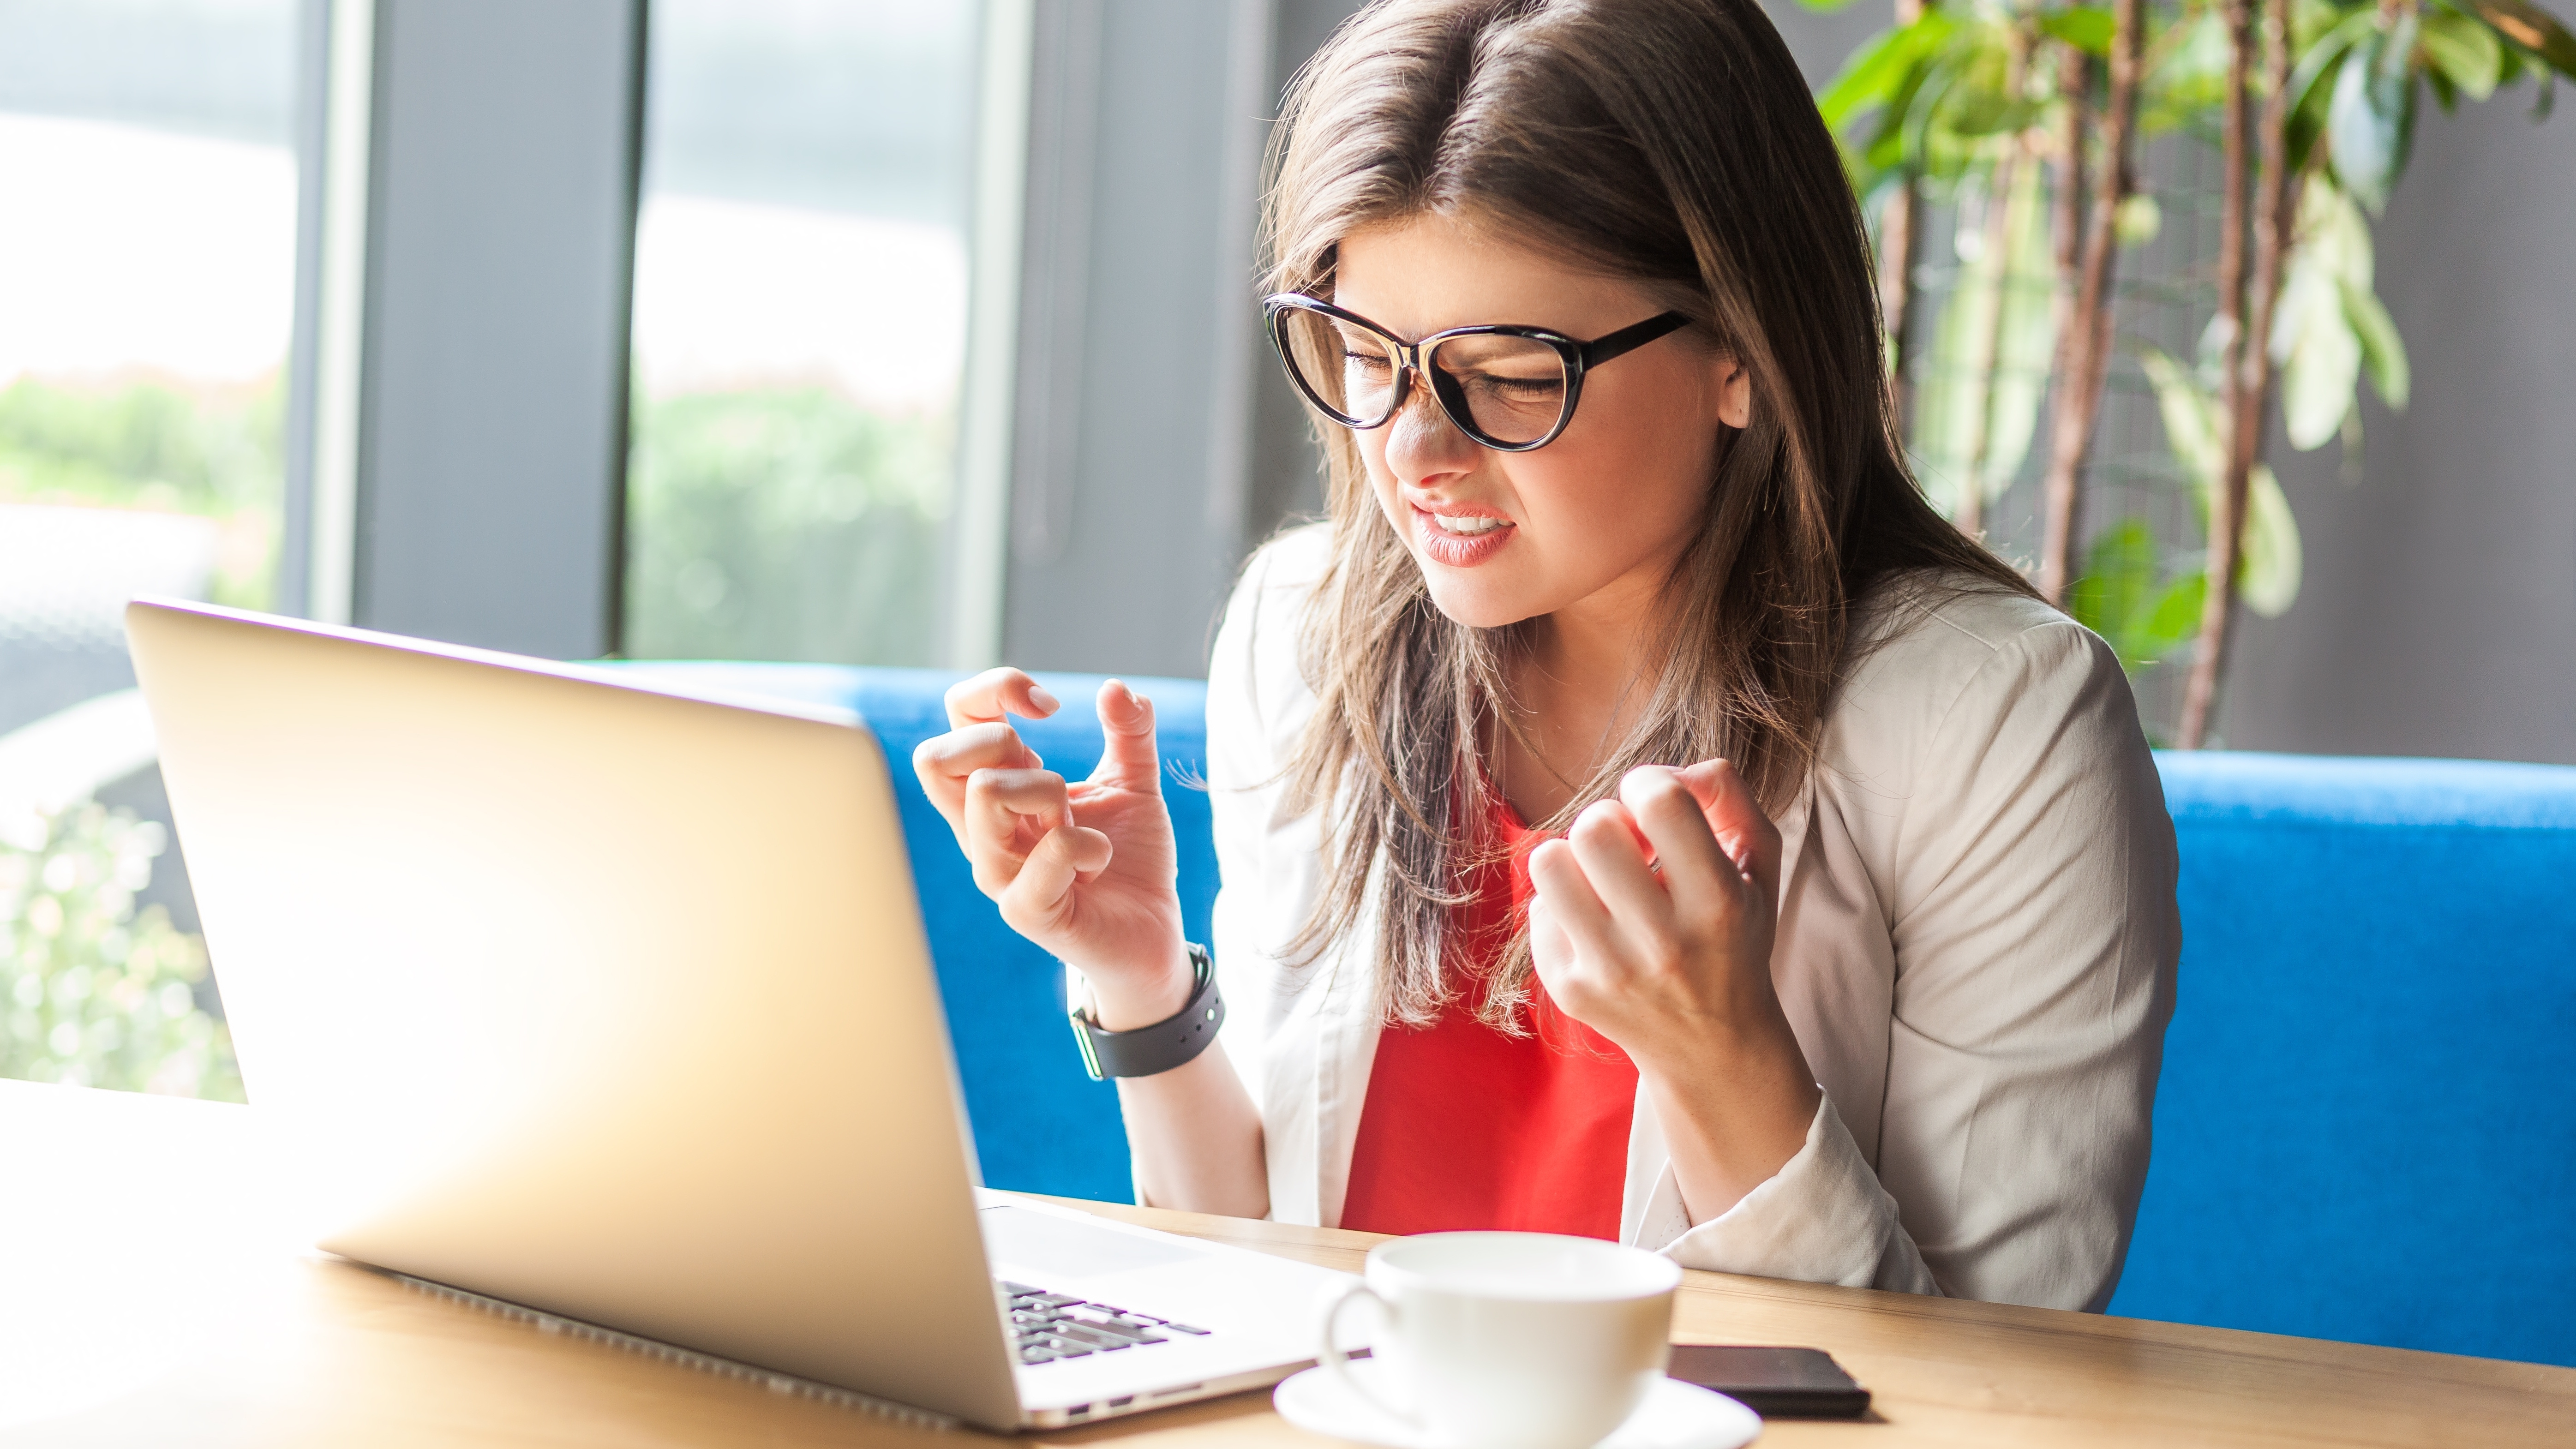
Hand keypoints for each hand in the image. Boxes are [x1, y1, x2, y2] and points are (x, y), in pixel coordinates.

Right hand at [912, 669, 1190, 1028]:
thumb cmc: (1129, 859)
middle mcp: (982, 830)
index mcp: (998, 791)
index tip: (1048, 704)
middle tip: (1051, 772)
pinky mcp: (1025, 911)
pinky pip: (1043, 855)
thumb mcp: (1135, 781)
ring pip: (985, 795)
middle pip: (936, 759)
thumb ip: (1129, 732)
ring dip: (1049, 793)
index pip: (956, 721)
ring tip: (1081, 824)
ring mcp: (997, 873)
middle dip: (1000, 741)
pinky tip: (1100, 857)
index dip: (995, 689)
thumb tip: (1116, 687)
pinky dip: (1085, 843)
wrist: (1153, 935)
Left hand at [1527, 760, 1818, 1216]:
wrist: (1713, 1046)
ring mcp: (1610, 971)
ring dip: (1574, 857)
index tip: (1656, 805)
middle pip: (1594, 827)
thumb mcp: (1760, 865)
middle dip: (1608, 820)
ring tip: (1603, 879)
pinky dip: (1566, 904)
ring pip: (1549, 861)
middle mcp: (1663, 943)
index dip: (1649, 782)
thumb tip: (1673, 769)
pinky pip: (1540, 907)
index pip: (1661, 802)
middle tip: (1629, 847)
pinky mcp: (1570, 990)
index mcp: (1719, 903)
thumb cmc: (1735, 935)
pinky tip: (1598, 926)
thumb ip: (1729, 795)